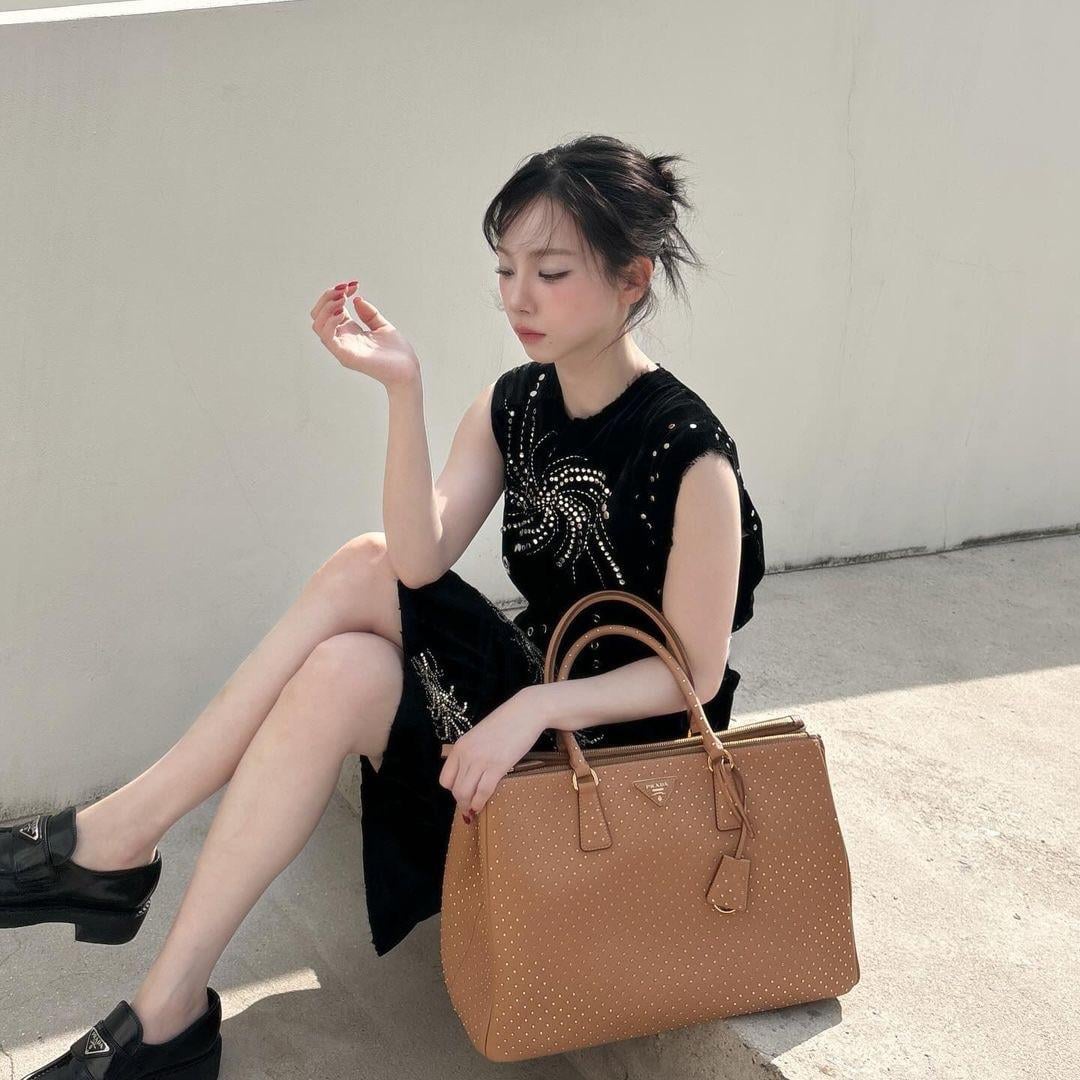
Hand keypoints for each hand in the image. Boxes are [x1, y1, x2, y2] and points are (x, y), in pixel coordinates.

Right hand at [308, 280, 420, 388]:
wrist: (407, 371)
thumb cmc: (397, 353)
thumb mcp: (382, 326)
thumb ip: (369, 313)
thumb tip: (357, 300)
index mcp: (350, 332)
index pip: (331, 310)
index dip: (337, 294)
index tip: (353, 285)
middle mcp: (343, 339)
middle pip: (319, 315)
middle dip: (327, 297)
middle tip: (344, 290)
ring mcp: (342, 348)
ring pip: (318, 325)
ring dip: (327, 307)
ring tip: (342, 298)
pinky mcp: (346, 355)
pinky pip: (327, 337)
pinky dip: (330, 321)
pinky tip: (342, 312)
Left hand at [438, 687, 547, 822]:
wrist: (525, 712)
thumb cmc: (506, 723)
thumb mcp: (479, 736)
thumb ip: (472, 752)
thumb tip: (471, 772)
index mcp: (460, 746)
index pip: (445, 778)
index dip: (452, 790)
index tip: (462, 793)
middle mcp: (466, 754)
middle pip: (455, 790)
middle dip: (462, 802)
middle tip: (469, 807)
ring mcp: (480, 761)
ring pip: (465, 794)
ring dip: (469, 806)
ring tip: (475, 810)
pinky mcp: (497, 766)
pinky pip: (482, 792)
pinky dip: (480, 803)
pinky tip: (482, 806)